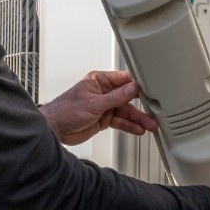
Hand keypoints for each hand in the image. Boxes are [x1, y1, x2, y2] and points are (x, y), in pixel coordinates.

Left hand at [40, 70, 158, 145]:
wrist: (55, 128)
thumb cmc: (66, 110)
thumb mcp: (94, 103)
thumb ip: (116, 97)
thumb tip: (132, 89)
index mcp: (99, 81)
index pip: (123, 79)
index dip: (137, 85)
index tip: (150, 90)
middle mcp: (103, 92)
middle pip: (127, 97)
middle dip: (141, 105)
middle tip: (153, 111)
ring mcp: (104, 106)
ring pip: (125, 111)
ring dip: (137, 119)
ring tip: (149, 125)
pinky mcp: (104, 119)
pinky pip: (120, 121)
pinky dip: (129, 126)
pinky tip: (138, 129)